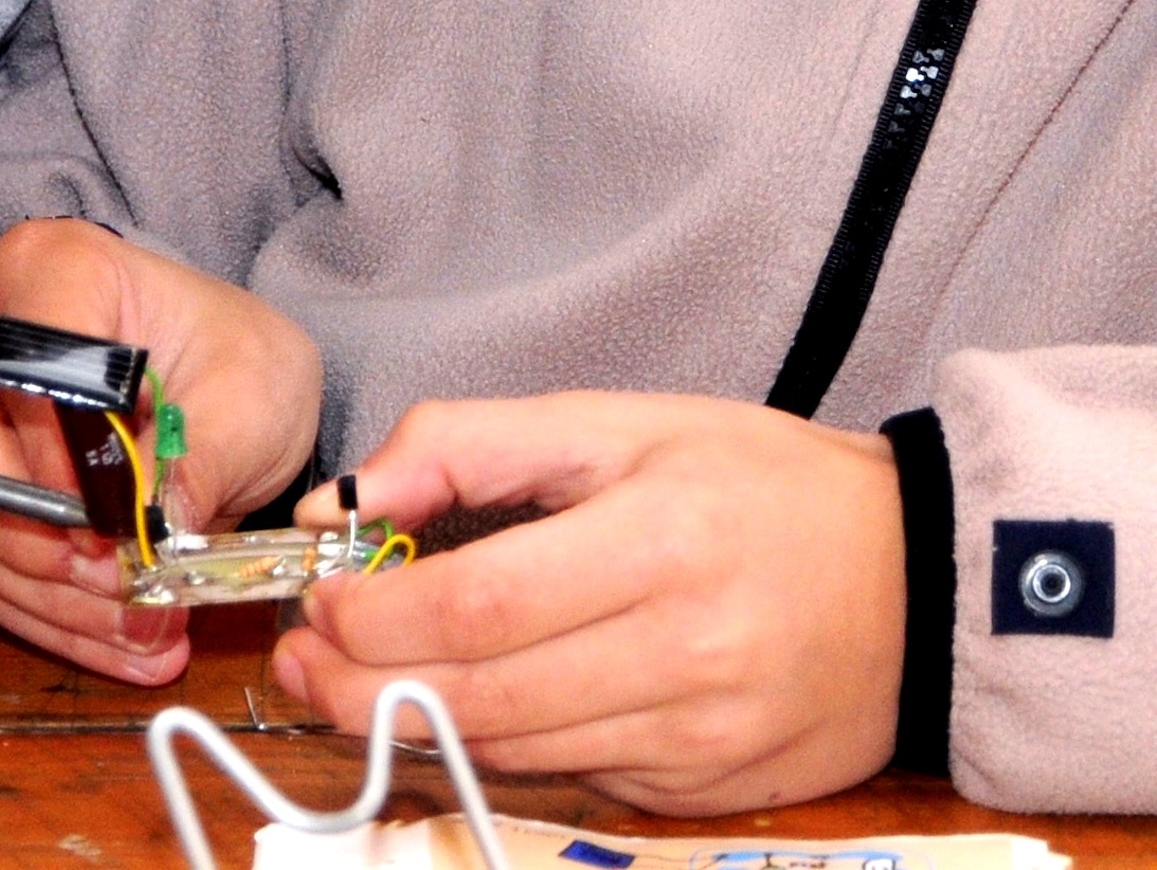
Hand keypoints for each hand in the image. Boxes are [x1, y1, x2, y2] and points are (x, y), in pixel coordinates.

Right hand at [0, 219, 319, 683]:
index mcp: (54, 268)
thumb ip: (202, 457)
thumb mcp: (250, 401)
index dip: (60, 455)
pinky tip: (114, 638)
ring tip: (141, 634)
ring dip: (45, 594)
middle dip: (39, 537)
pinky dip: (39, 611)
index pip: (26, 362)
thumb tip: (156, 528)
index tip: (115, 524)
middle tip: (122, 588)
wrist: (221, 384)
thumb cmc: (235, 366)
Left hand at [278, 392, 904, 812]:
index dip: (379, 615)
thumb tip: (349, 500)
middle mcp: (682, 653)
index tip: (319, 599)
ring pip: (519, 752)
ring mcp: (700, 739)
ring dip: (413, 726)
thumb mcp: (621, 421)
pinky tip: (457, 712)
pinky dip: (504, 749)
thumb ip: (475, 445)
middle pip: (485, 695)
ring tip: (346, 686)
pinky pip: (578, 781)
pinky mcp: (710, 792)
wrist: (917, 580)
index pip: (481, 604)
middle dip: (365, 686)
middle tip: (298, 662)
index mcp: (658, 540)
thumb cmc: (757, 481)